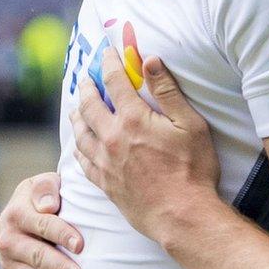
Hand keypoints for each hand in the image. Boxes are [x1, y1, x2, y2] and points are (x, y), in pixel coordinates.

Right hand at [0, 172, 83, 268]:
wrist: (27, 211)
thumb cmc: (47, 196)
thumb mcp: (45, 183)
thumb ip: (46, 188)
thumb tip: (48, 206)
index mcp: (16, 212)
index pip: (41, 224)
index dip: (61, 235)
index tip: (81, 245)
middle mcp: (7, 237)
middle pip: (36, 255)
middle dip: (59, 268)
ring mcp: (8, 260)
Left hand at [72, 50, 219, 248]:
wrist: (182, 215)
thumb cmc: (193, 170)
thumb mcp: (190, 124)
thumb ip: (167, 91)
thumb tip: (149, 60)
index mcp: (133, 120)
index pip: (114, 81)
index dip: (109, 63)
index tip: (107, 53)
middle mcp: (112, 138)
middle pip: (89, 105)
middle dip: (86, 87)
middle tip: (85, 78)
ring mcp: (105, 162)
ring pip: (80, 133)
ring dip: (77, 116)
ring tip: (76, 107)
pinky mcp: (104, 183)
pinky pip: (82, 160)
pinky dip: (78, 147)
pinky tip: (79, 144)